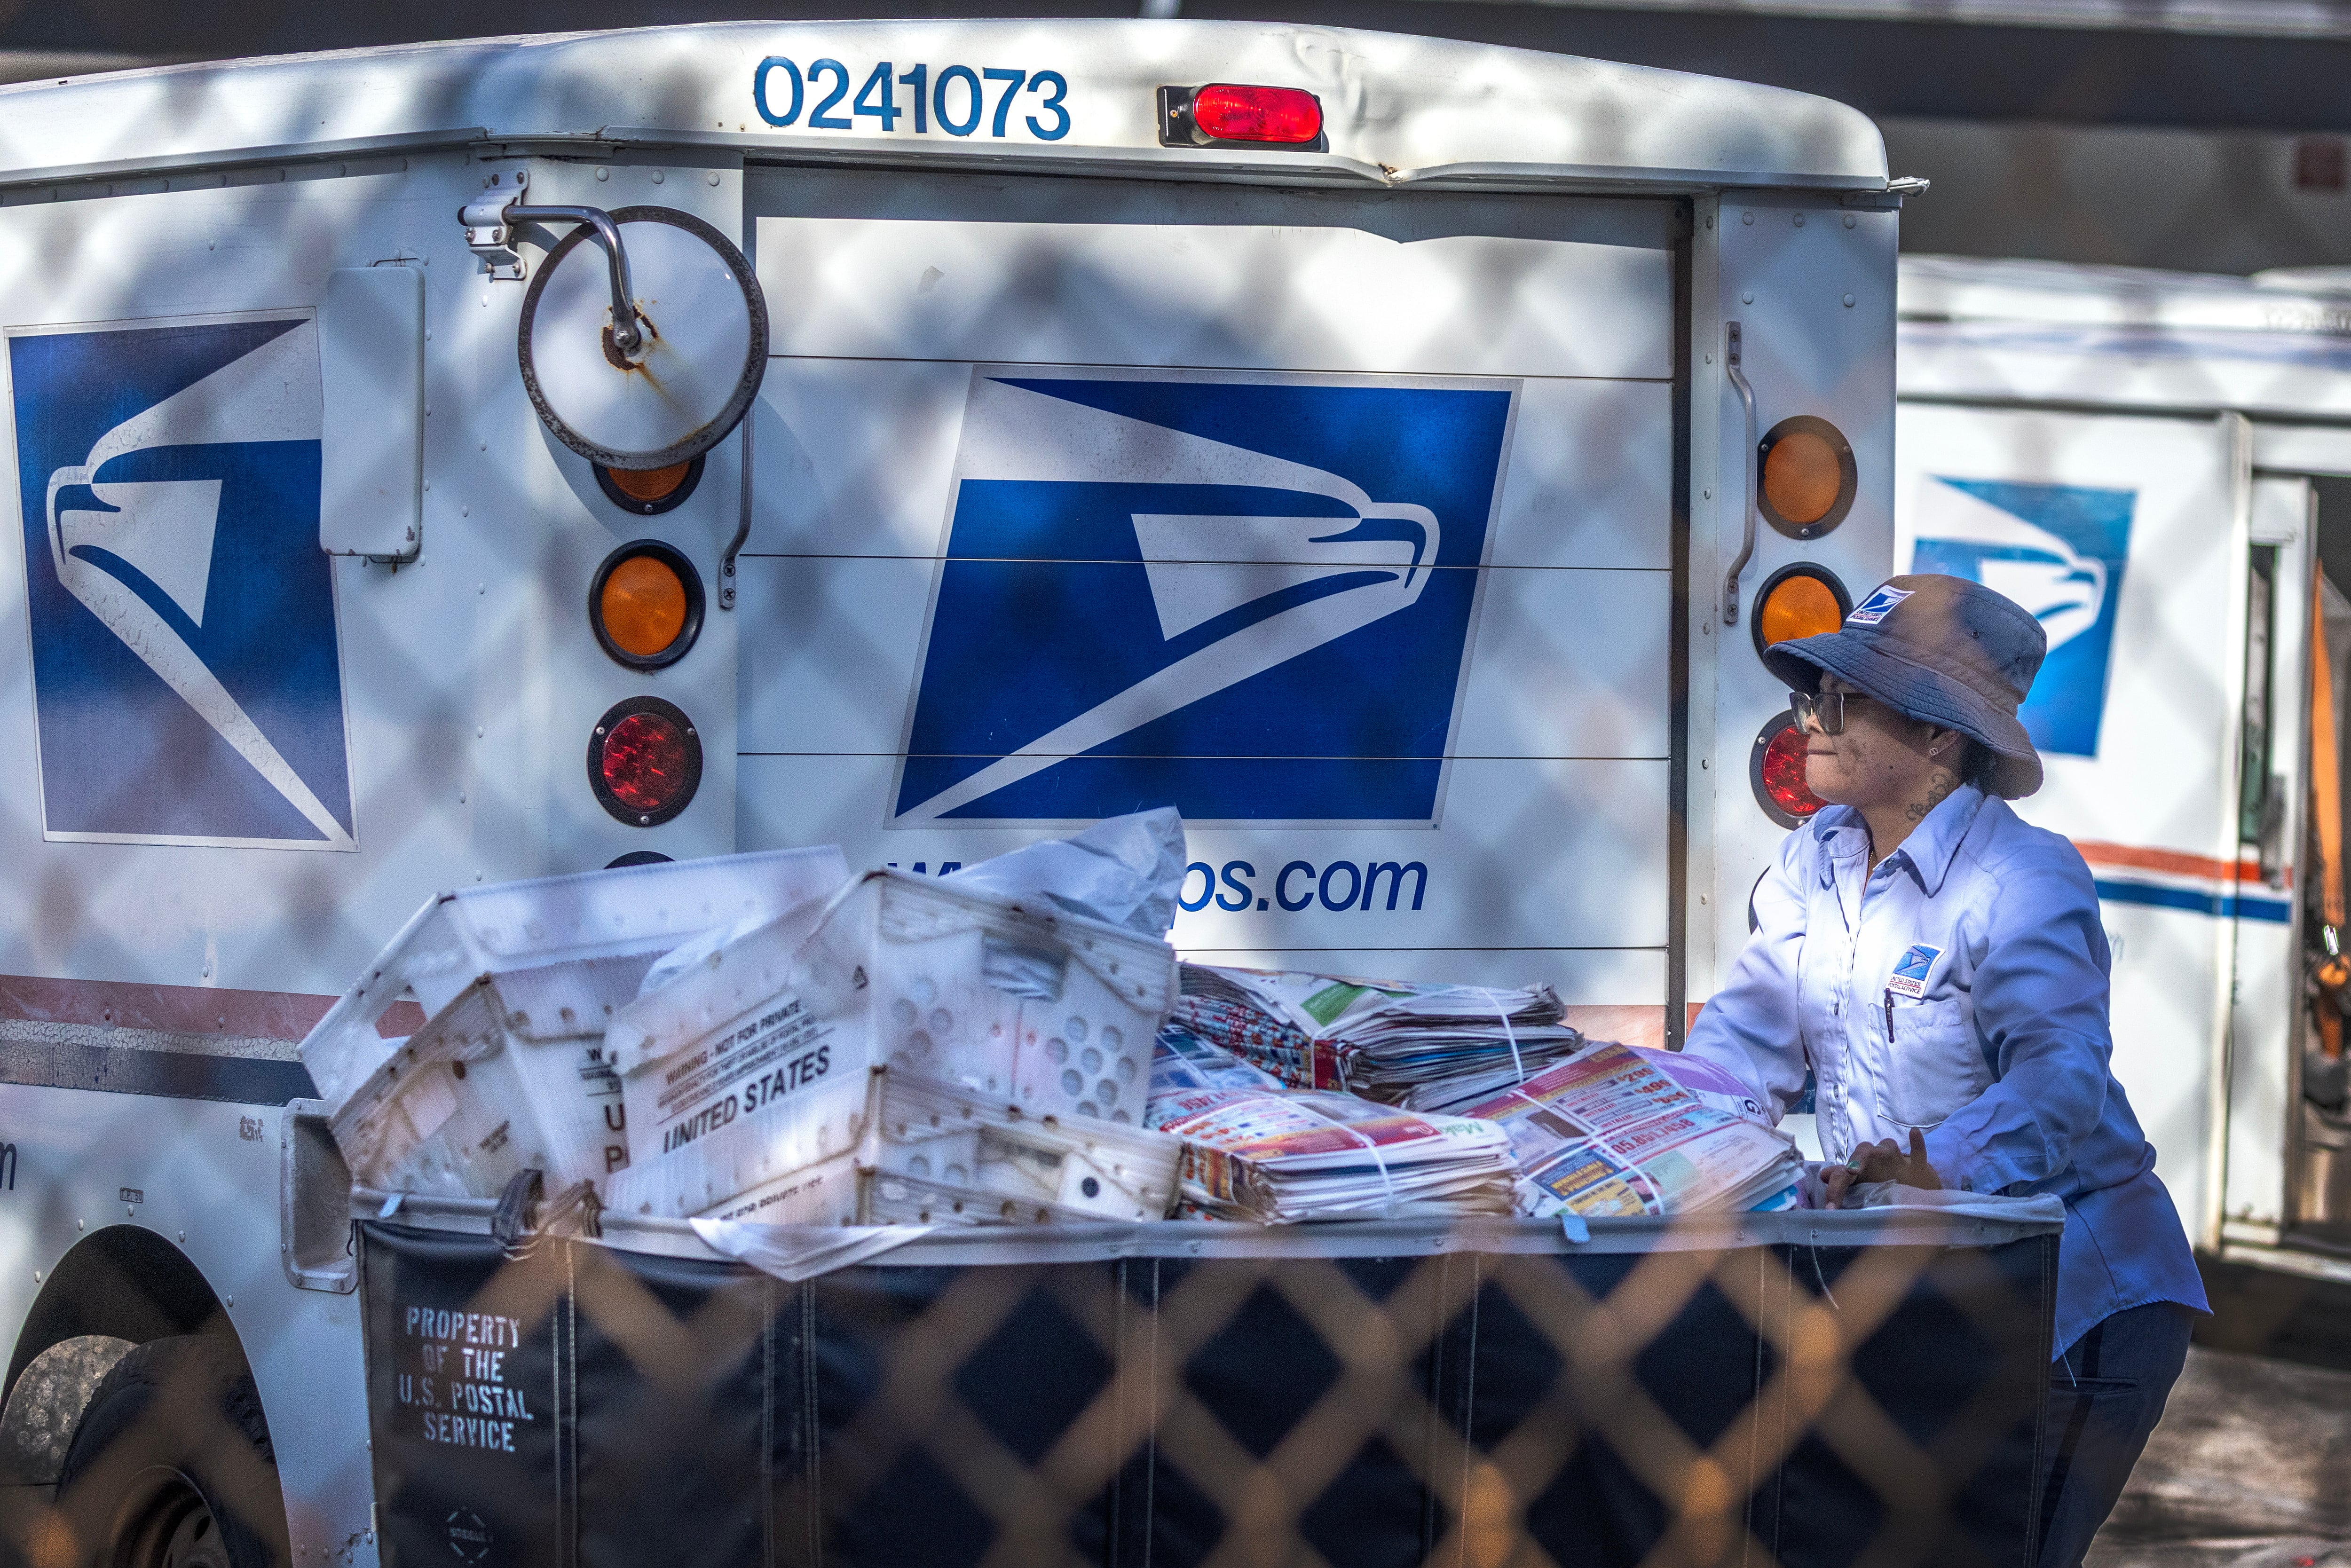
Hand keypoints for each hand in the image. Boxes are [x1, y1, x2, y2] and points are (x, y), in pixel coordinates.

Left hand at [1821, 1128, 1940, 1209]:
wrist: (1915, 1188)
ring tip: (1884, 1156)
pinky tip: (1914, 1133)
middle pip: (1864, 1150)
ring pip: (1889, 1146)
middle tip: (1851, 1173)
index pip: (1843, 1173)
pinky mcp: (1919, 1167)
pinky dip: (1917, 1143)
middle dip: (1857, 1160)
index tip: (1832, 1207)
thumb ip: (1842, 1180)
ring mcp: (1898, 1161)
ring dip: (1884, 1150)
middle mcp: (1876, 1159)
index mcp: (1860, 1167)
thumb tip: (1823, 1175)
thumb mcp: (1861, 1186)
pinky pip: (1919, 1152)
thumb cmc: (1883, 1185)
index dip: (1836, 1188)